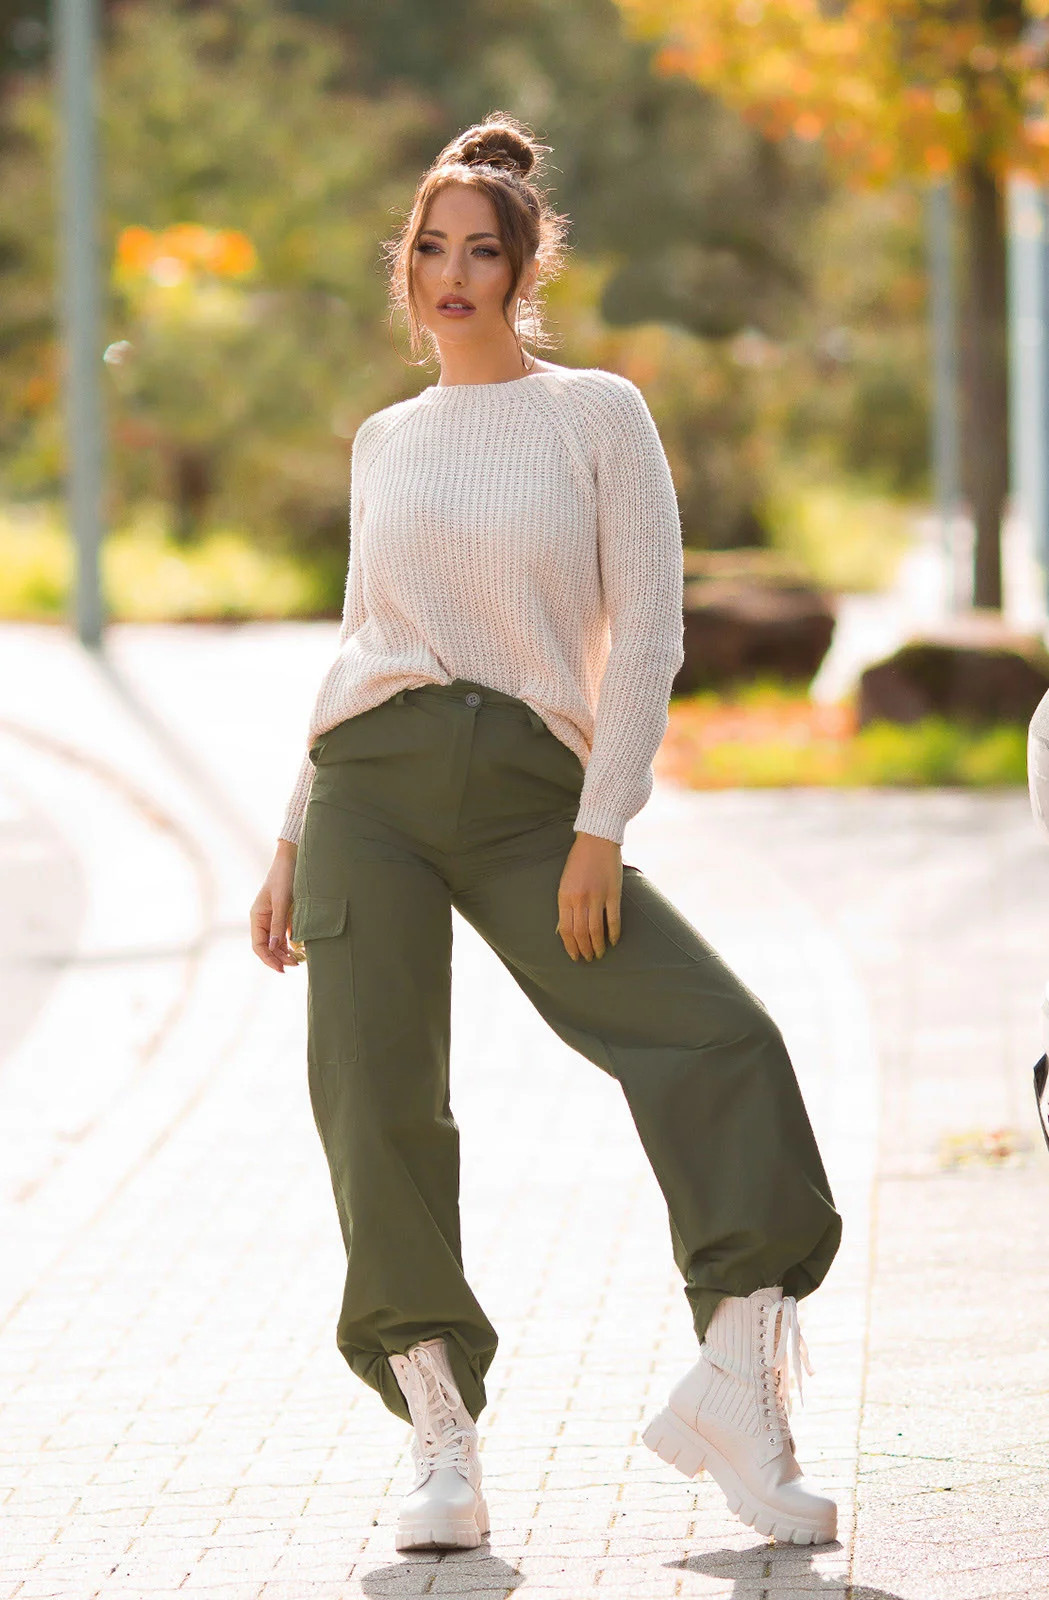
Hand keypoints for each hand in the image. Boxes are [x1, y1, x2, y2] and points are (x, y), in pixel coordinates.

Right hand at [250, 839, 301, 972]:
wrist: (292, 859)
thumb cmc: (284, 877)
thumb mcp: (282, 901)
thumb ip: (278, 923)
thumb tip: (274, 947)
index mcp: (257, 917)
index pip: (259, 945)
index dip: (268, 959)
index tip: (281, 969)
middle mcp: (263, 920)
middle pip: (268, 947)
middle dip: (279, 958)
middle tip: (295, 966)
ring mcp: (274, 918)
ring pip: (277, 943)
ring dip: (286, 953)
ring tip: (299, 961)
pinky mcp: (284, 915)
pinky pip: (285, 935)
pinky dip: (291, 943)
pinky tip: (300, 949)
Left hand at [556, 832, 621, 960]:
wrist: (596, 840)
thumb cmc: (579, 862)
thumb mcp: (565, 883)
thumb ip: (565, 906)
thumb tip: (563, 930)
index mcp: (564, 896)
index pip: (566, 930)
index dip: (570, 946)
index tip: (574, 956)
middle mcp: (579, 899)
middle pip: (581, 933)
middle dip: (584, 950)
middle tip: (587, 958)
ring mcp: (597, 896)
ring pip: (596, 930)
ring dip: (597, 946)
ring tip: (599, 954)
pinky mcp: (613, 893)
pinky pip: (613, 919)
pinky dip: (614, 933)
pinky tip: (614, 941)